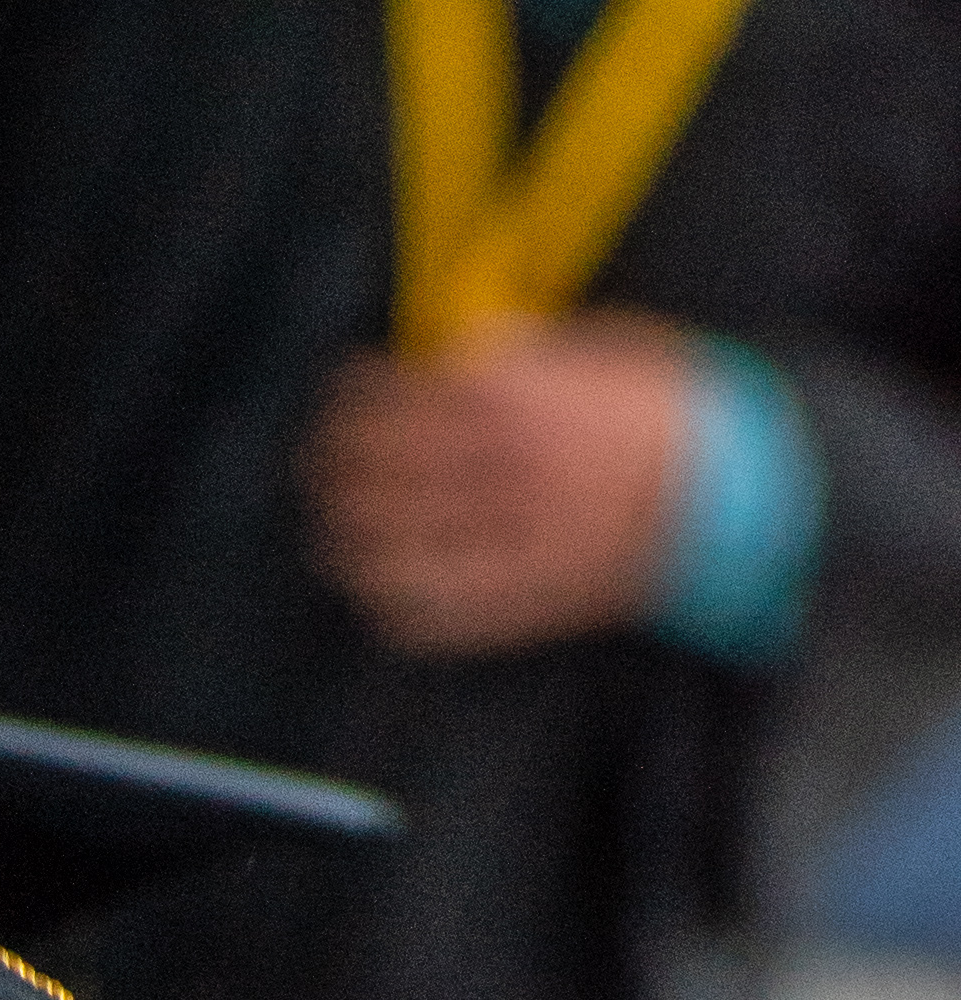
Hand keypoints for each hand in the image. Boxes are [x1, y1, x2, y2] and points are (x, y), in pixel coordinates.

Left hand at [300, 313, 700, 654]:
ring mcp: (504, 540)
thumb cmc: (660, 411)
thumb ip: (515, 353)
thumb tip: (448, 353)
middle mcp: (499, 468)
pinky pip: (431, 610)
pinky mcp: (517, 601)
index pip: (402, 397)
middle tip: (320, 464)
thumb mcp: (594, 346)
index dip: (359, 398)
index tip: (342, 394)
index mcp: (518, 398)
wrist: (724, 493)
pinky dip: (394, 599)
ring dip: (349, 537)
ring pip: (391, 545)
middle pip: (382, 472)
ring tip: (332, 529)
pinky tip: (377, 586)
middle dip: (338, 467)